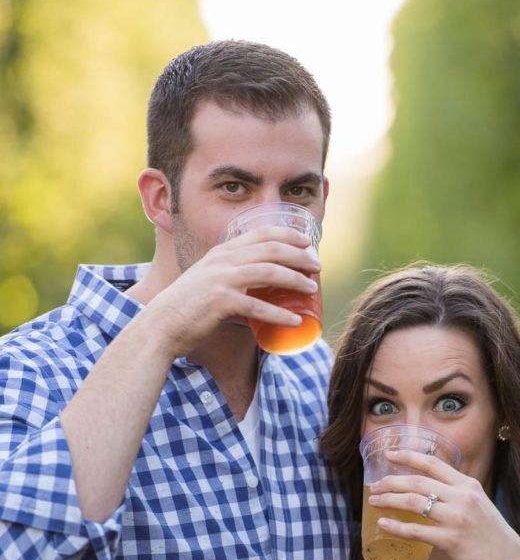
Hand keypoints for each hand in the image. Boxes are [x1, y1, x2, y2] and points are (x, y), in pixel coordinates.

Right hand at [144, 225, 320, 357]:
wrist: (160, 326)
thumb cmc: (187, 308)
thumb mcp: (208, 281)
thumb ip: (229, 277)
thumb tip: (256, 288)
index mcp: (221, 252)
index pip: (260, 233)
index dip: (287, 234)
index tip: (307, 242)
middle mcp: (222, 260)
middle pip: (271, 249)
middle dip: (299, 256)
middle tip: (317, 266)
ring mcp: (220, 279)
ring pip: (268, 272)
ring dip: (295, 279)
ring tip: (311, 289)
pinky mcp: (220, 302)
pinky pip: (257, 306)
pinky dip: (279, 314)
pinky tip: (294, 320)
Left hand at [368, 448, 519, 559]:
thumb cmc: (490, 533)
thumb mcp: (478, 502)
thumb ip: (456, 492)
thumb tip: (428, 486)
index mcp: (468, 485)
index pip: (433, 463)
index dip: (408, 456)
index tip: (389, 453)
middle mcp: (462, 497)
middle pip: (417, 482)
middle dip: (391, 482)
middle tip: (374, 486)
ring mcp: (456, 518)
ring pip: (413, 502)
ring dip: (389, 500)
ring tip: (374, 502)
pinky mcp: (449, 540)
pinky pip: (415, 530)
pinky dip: (396, 526)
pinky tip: (383, 524)